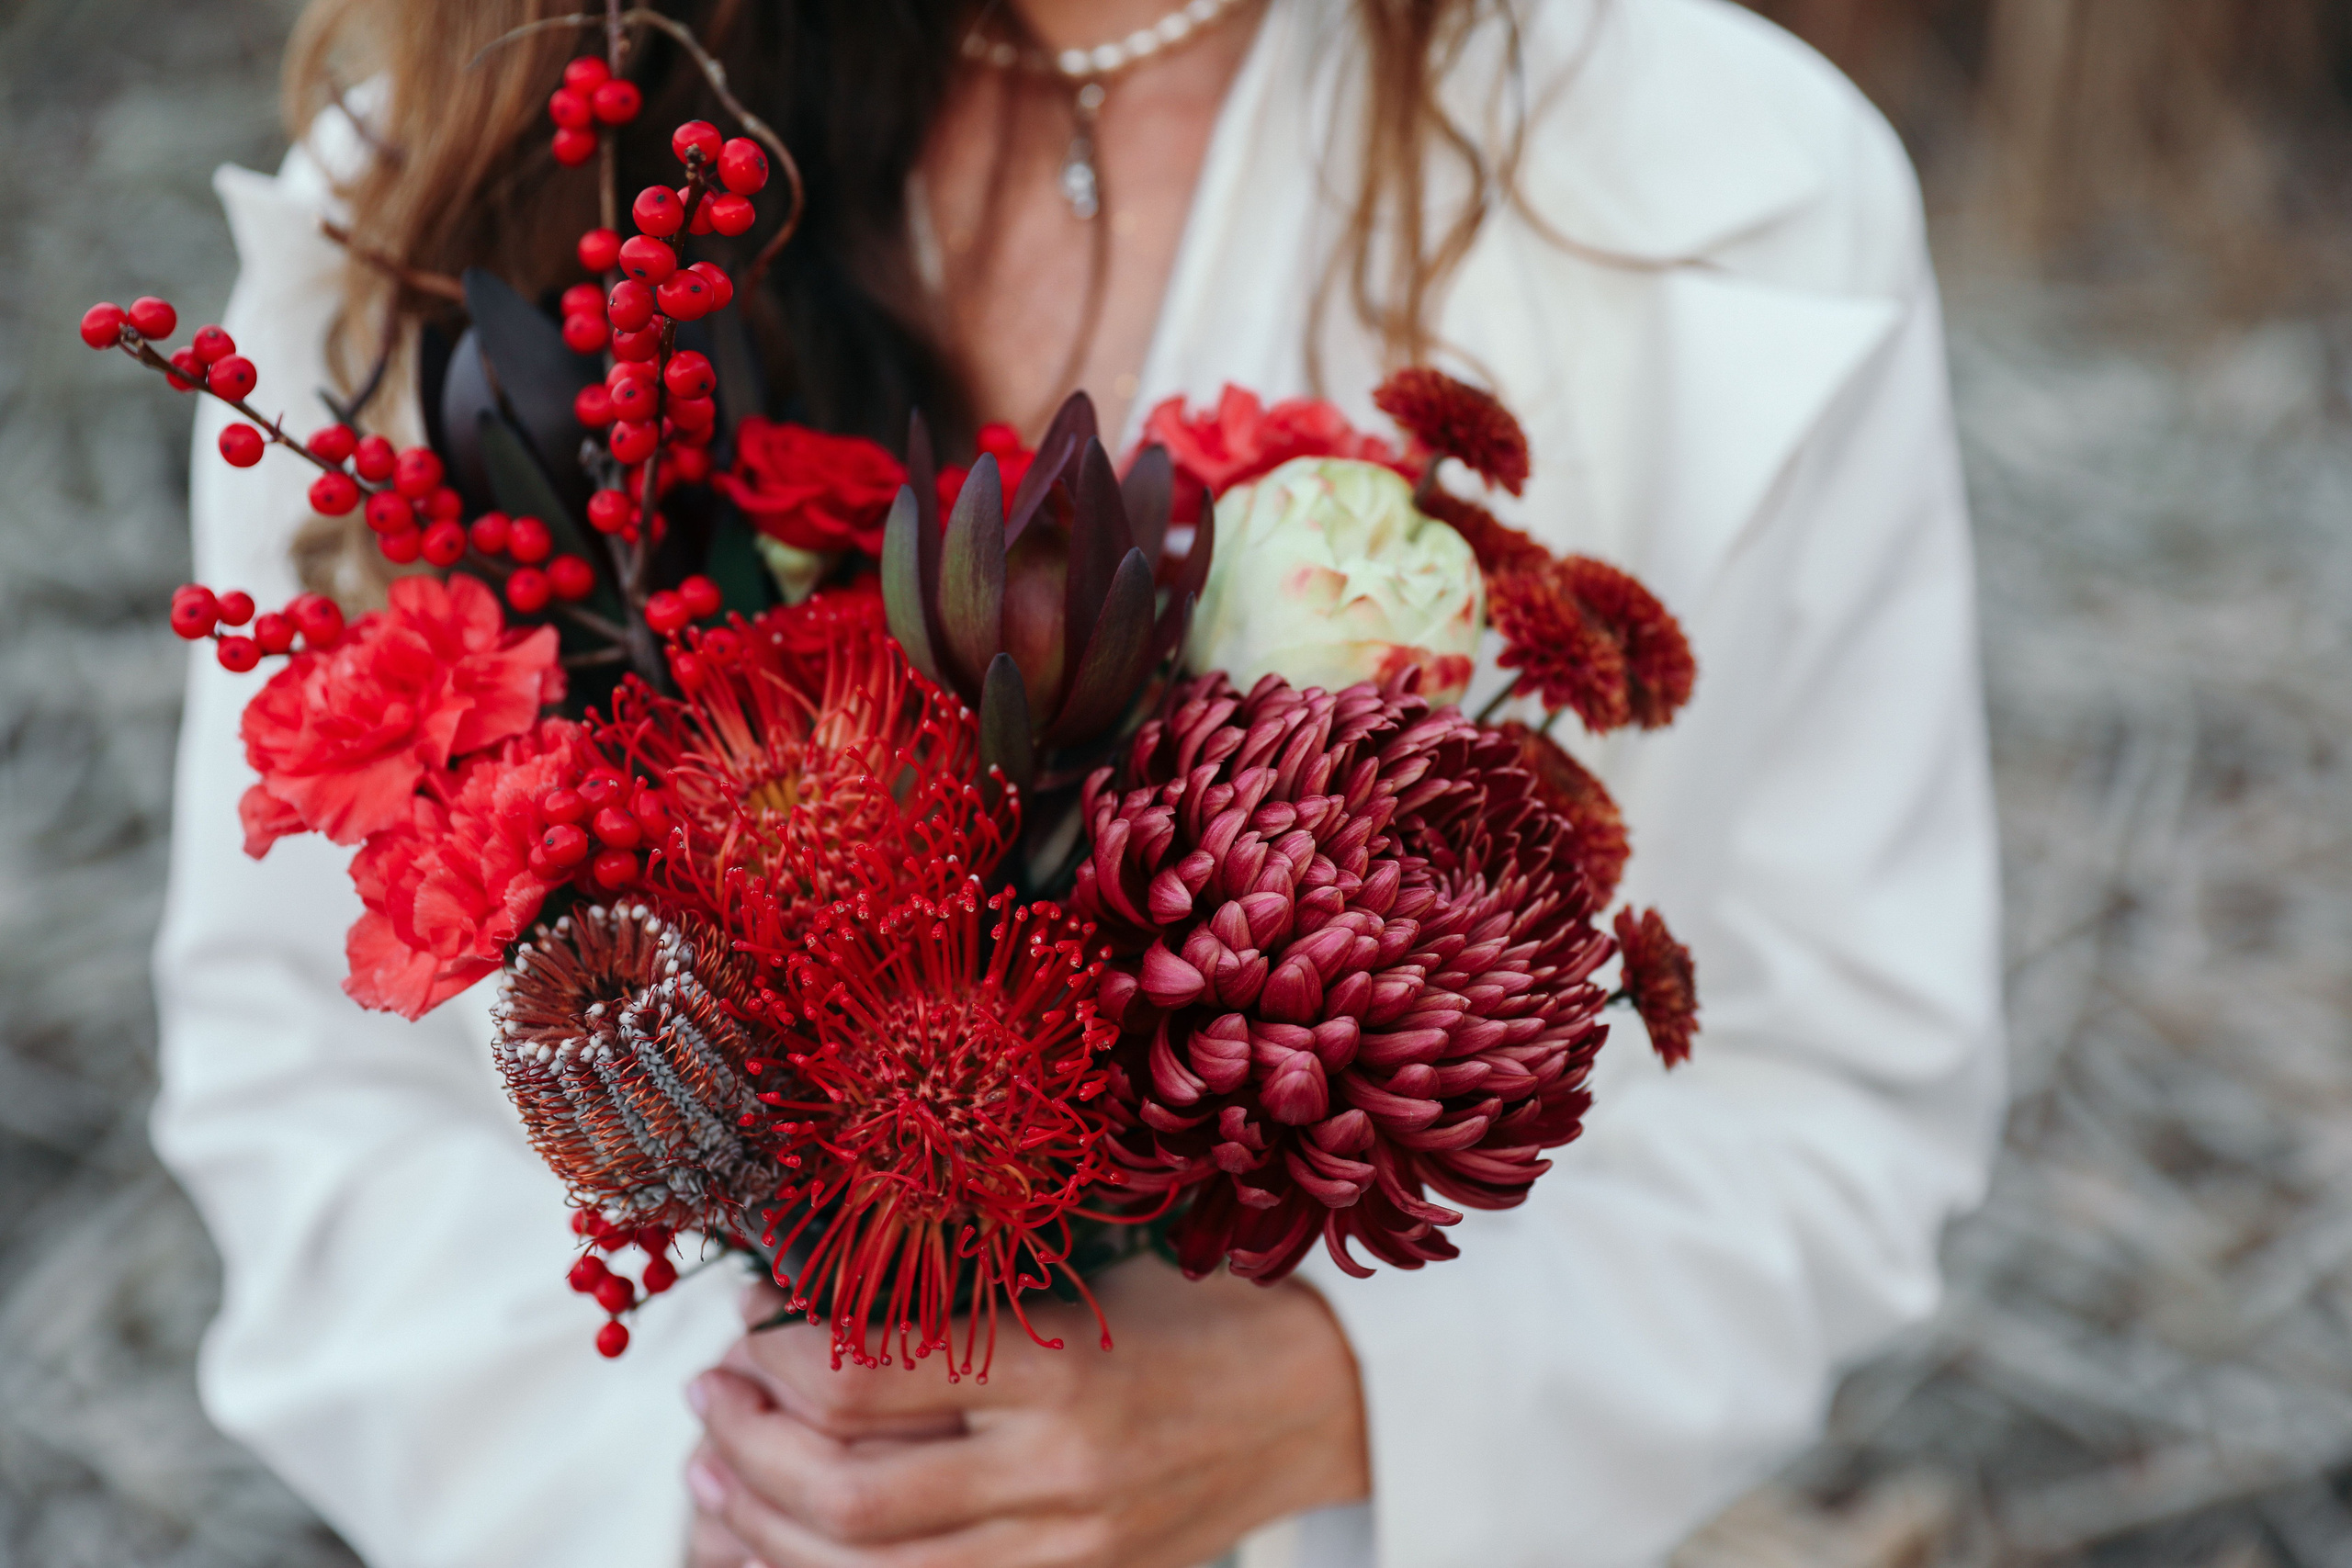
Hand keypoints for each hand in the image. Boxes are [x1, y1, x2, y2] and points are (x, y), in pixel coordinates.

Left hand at [683, 1256, 1368, 1566]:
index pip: (865, 1377)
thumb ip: (960, 1314)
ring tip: (715, 1479)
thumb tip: (808, 1321)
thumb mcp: (1084, 1284)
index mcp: (1060, 1369)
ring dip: (763, 1529)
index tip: (745, 1331)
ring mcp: (1066, 1554)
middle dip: (747, 1452)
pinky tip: (780, 1549)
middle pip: (848, 1493)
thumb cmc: (1197, 1314)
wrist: (1318, 1402)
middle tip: (709, 1403)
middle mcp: (1056, 1474)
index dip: (775, 1357)